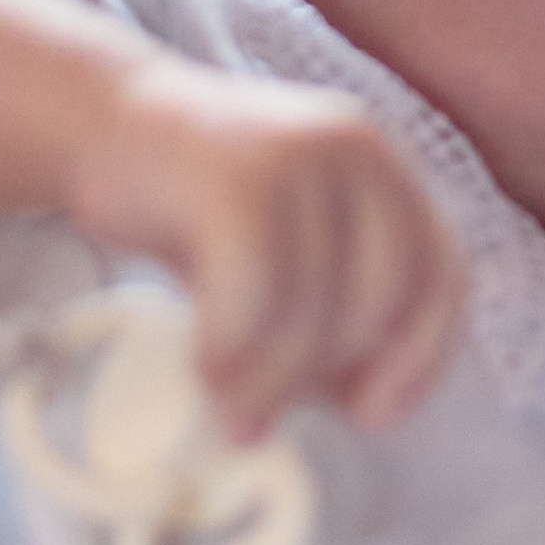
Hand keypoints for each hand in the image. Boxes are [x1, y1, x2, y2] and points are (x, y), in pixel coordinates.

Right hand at [69, 55, 468, 441]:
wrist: (102, 122)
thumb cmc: (194, 203)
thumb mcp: (283, 253)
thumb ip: (329, 308)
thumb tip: (361, 404)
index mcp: (383, 169)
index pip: (442, 273)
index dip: (421, 356)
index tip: (373, 416)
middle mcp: (356, 149)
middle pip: (382, 296)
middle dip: (327, 376)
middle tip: (269, 422)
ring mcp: (296, 153)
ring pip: (315, 302)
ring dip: (270, 381)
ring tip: (227, 418)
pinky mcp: (233, 172)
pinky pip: (254, 289)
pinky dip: (233, 347)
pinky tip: (205, 373)